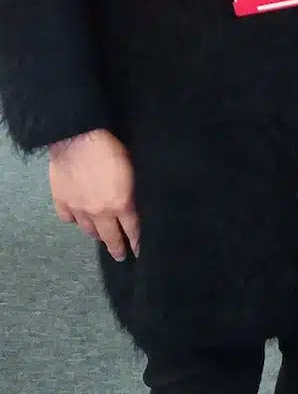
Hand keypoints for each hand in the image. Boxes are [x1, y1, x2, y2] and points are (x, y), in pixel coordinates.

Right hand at [49, 129, 138, 262]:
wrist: (77, 137)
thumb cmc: (109, 146)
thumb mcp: (133, 168)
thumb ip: (134, 190)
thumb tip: (137, 202)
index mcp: (121, 204)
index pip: (132, 230)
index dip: (136, 242)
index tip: (138, 251)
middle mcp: (99, 211)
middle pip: (110, 237)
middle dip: (117, 248)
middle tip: (120, 255)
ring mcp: (78, 208)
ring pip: (88, 230)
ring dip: (97, 234)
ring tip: (101, 236)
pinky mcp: (61, 201)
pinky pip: (68, 219)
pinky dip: (74, 220)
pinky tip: (78, 218)